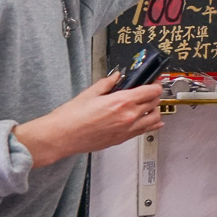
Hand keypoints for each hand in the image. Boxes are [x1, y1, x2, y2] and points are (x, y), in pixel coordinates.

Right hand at [13, 73, 163, 167]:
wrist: (61, 137)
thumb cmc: (70, 117)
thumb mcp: (89, 93)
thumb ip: (107, 84)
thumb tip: (117, 77)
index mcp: (121, 101)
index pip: (151, 91)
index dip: (154, 84)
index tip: (152, 82)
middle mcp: (129, 116)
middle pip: (154, 103)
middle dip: (154, 95)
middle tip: (149, 91)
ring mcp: (127, 130)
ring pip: (154, 119)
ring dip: (155, 110)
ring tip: (149, 106)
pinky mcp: (123, 139)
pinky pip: (145, 131)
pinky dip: (151, 124)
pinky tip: (151, 121)